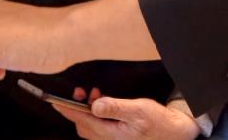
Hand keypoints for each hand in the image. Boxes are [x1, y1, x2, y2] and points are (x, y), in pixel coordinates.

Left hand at [52, 88, 199, 139]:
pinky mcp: (116, 135)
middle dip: (76, 108)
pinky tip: (102, 102)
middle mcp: (107, 138)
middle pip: (82, 125)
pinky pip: (98, 126)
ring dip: (86, 110)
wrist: (173, 134)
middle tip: (78, 92)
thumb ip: (116, 107)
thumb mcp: (138, 111)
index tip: (54, 101)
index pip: (82, 121)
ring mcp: (111, 138)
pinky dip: (95, 113)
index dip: (67, 110)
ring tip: (93, 94)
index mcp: (110, 133)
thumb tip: (94, 105)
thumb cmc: (158, 123)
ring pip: (89, 126)